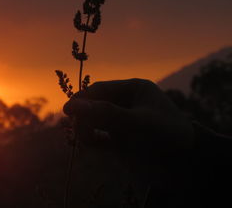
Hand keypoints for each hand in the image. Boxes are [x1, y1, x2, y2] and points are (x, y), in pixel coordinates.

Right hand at [63, 79, 193, 159]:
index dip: (83, 99)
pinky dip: (92, 140)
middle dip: (84, 116)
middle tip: (75, 128)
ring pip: (95, 120)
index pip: (101, 89)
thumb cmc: (166, 136)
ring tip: (83, 139)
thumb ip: (105, 113)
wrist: (185, 165)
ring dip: (86, 129)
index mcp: (134, 89)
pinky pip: (99, 136)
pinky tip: (89, 145)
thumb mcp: (137, 122)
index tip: (68, 110)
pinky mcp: (121, 139)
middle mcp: (126, 102)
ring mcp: (123, 121)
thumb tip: (72, 105)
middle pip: (95, 104)